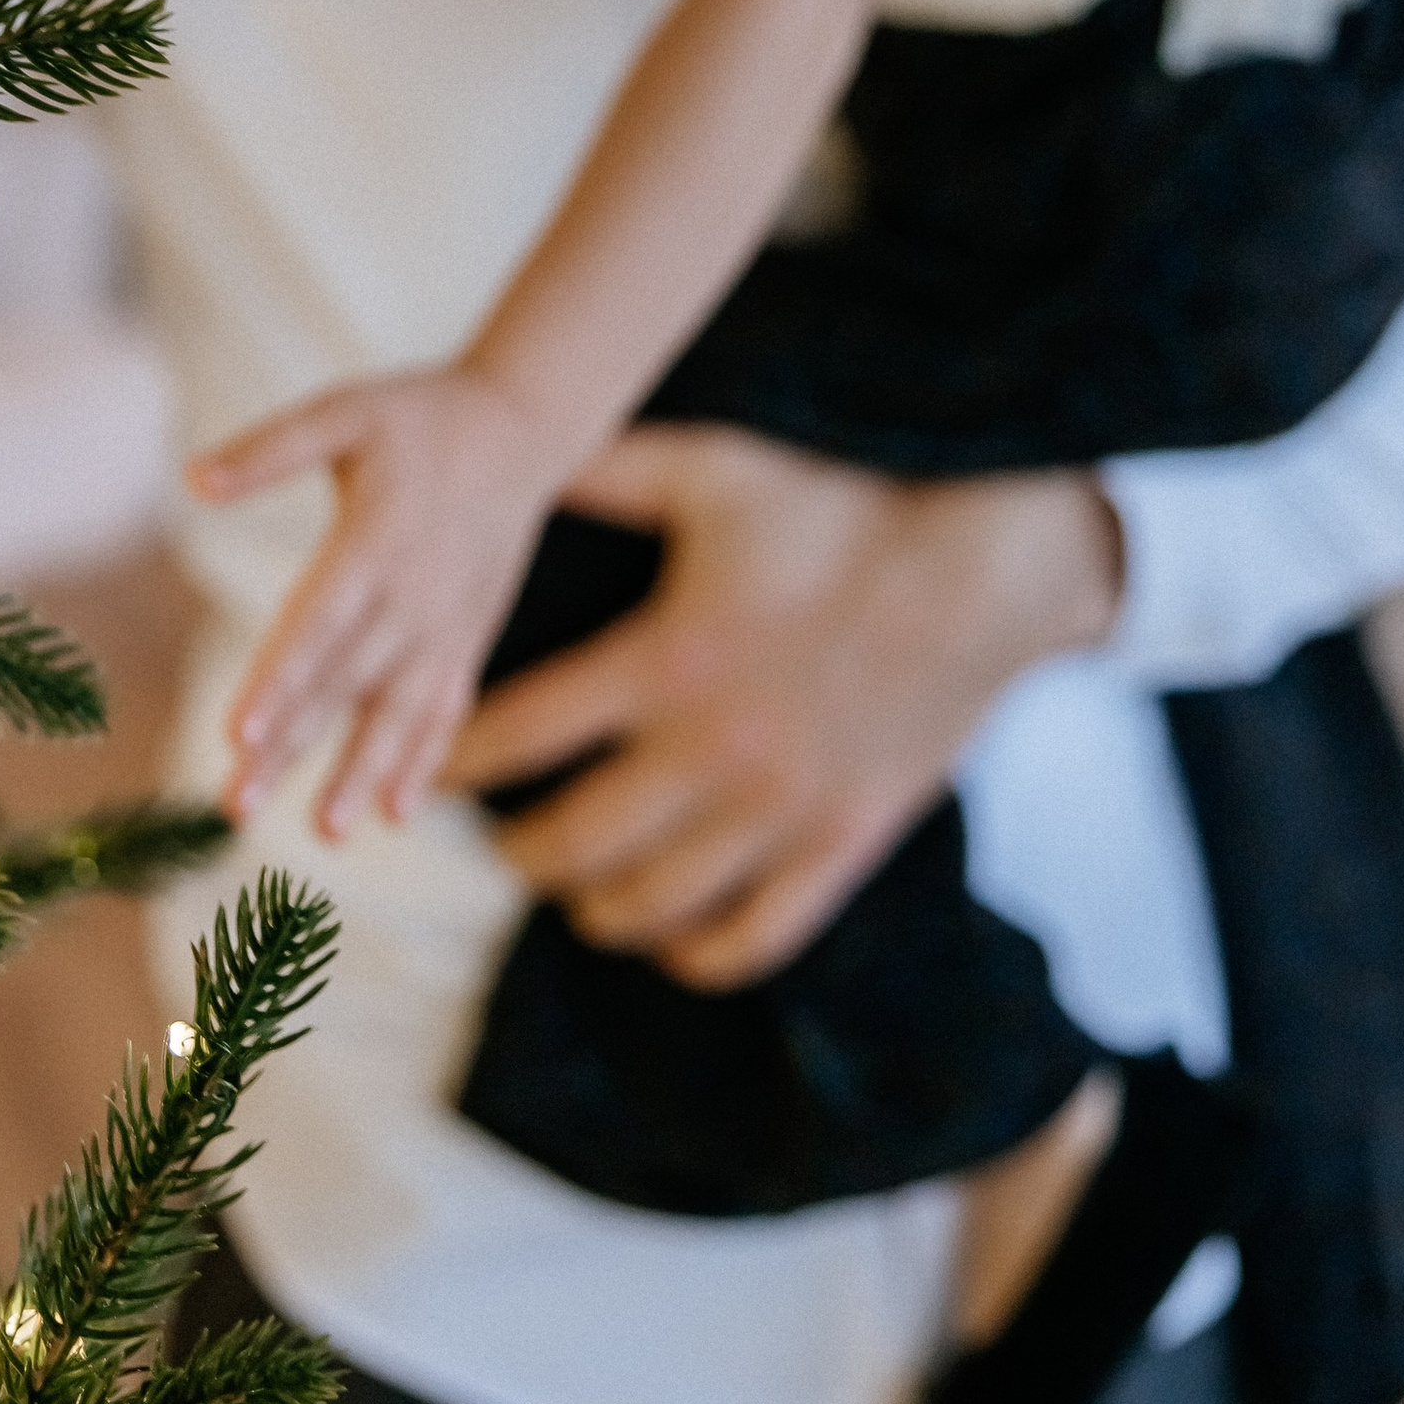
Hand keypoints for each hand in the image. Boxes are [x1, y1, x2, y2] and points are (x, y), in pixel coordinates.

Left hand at [189, 369, 562, 834]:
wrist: (522, 428)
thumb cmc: (419, 416)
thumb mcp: (346, 411)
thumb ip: (270, 448)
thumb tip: (191, 480)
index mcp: (374, 542)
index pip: (317, 626)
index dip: (279, 681)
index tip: (238, 734)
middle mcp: (411, 597)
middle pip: (343, 684)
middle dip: (291, 747)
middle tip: (235, 805)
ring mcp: (444, 626)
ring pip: (398, 712)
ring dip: (361, 774)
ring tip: (325, 831)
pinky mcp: (467, 640)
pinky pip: (443, 710)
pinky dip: (424, 761)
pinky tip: (396, 813)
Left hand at [442, 427, 1120, 988]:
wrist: (981, 575)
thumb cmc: (838, 514)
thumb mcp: (713, 473)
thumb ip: (608, 471)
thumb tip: (520, 451)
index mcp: (667, 660)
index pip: (520, 734)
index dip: (453, 760)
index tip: (422, 767)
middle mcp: (713, 750)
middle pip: (569, 842)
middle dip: (514, 850)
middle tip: (496, 839)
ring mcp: (779, 810)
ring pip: (651, 902)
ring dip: (591, 903)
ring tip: (569, 883)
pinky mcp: (840, 846)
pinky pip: (752, 937)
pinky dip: (695, 952)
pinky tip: (667, 935)